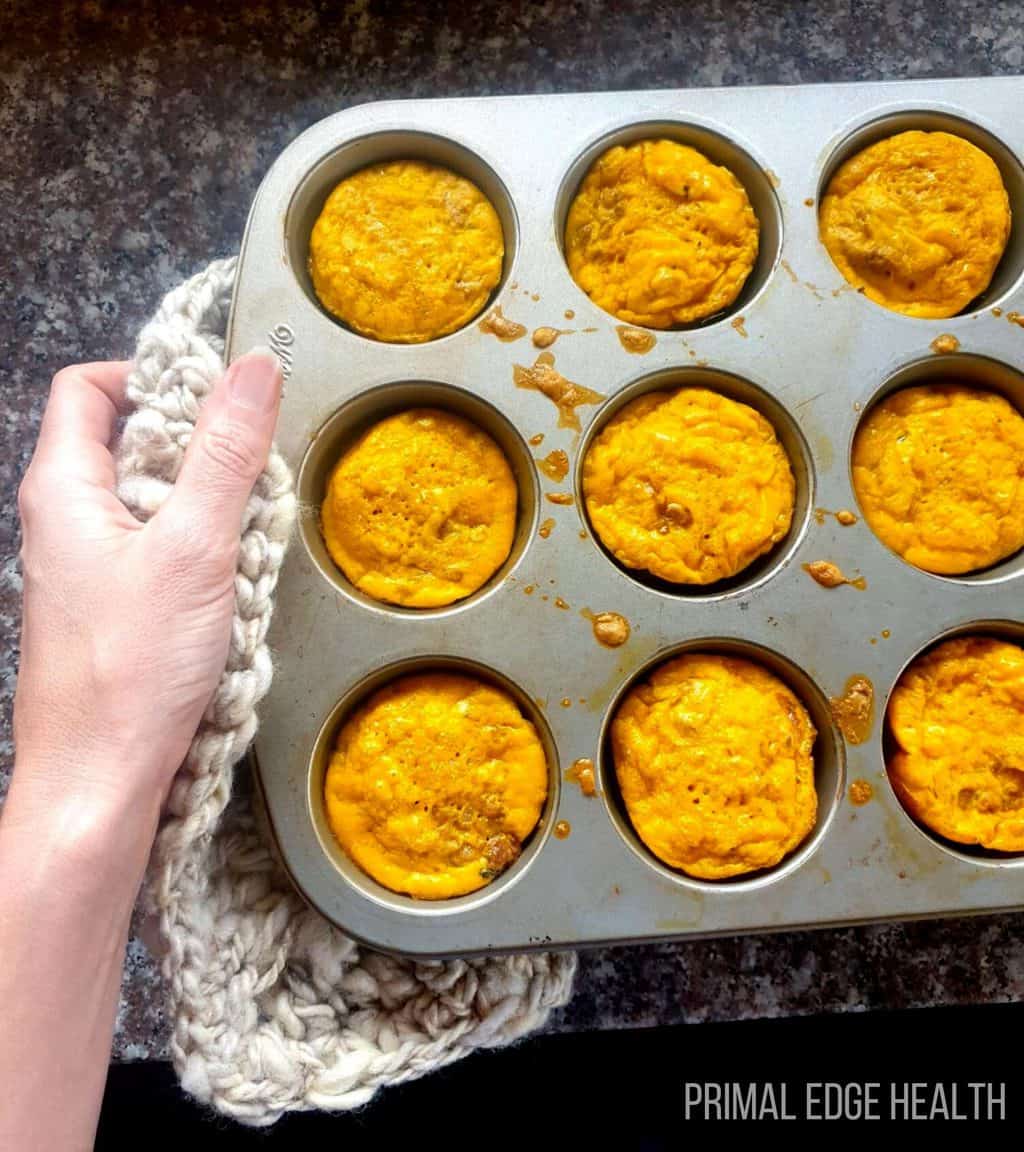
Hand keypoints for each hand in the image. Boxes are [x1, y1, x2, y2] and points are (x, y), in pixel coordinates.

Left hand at [12, 350, 282, 822]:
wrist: (98, 781)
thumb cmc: (132, 668)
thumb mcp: (192, 548)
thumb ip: (224, 455)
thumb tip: (255, 367)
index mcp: (64, 488)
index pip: (89, 388)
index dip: (150, 376)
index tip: (217, 399)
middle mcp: (66, 519)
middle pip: (129, 441)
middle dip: (197, 448)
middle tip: (251, 475)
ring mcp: (88, 566)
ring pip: (152, 500)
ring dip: (208, 506)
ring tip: (248, 536)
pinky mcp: (114, 606)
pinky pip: (160, 551)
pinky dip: (202, 553)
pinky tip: (233, 584)